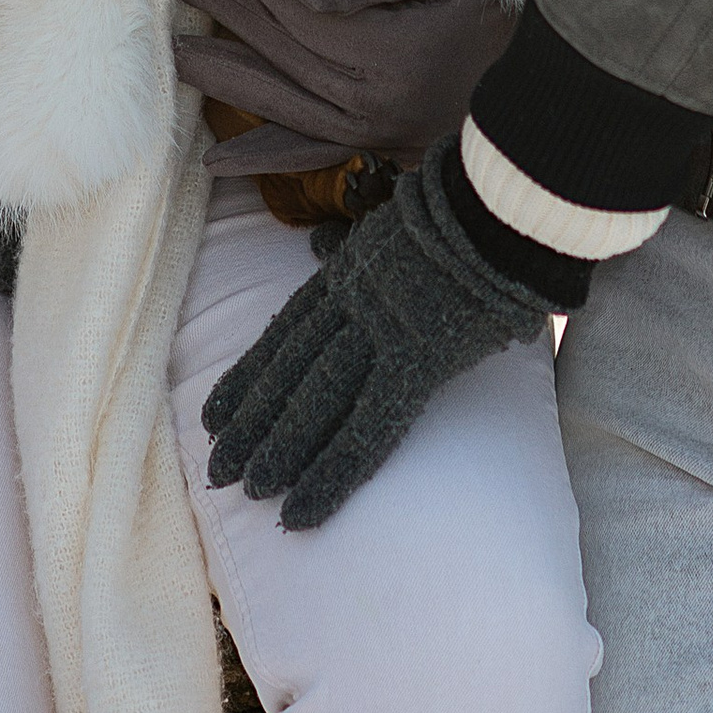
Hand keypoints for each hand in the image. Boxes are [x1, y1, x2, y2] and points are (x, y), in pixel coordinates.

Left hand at [175, 0, 517, 171]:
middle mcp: (374, 106)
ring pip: (283, 101)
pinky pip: (314, 153)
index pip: (296, 9)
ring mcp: (379, 134)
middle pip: (282, 50)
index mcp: (388, 57)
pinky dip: (265, 156)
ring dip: (227, 75)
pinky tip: (219, 160)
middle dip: (229, 9)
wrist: (577, 86)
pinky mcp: (387, 147)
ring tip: (179, 48)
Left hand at [202, 144, 557, 529]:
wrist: (499, 202)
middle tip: (217, 469)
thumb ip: (351, 240)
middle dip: (252, 422)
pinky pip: (367, 428)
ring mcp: (378, 332)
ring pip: (314, 400)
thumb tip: (318, 242)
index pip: (286, 335)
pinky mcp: (415, 362)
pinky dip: (331, 472)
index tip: (214, 415)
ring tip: (247, 492)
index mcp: (348, 274)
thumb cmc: (463, 211)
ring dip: (278, 450)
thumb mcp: (389, 220)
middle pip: (290, 371)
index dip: (249, 378)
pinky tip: (302, 509)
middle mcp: (351, 305)